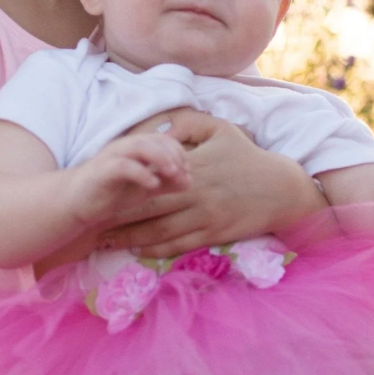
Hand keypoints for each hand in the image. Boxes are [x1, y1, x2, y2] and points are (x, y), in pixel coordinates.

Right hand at [68, 132, 189, 227]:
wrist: (76, 203)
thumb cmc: (111, 192)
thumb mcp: (145, 188)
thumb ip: (166, 183)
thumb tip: (190, 181)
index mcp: (137, 148)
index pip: (164, 141)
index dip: (180, 153)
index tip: (188, 172)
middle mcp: (126, 147)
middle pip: (155, 140)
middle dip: (173, 154)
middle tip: (184, 173)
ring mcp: (113, 156)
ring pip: (140, 146)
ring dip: (160, 158)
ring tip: (173, 173)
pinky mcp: (102, 170)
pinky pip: (124, 166)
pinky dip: (141, 173)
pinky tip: (153, 185)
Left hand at [98, 108, 326, 257]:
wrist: (282, 189)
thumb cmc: (248, 156)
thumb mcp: (220, 128)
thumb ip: (186, 123)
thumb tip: (157, 130)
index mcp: (192, 166)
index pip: (149, 177)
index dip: (122, 186)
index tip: (99, 189)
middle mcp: (195, 193)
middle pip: (146, 208)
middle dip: (116, 217)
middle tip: (91, 221)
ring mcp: (204, 217)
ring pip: (158, 232)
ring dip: (129, 238)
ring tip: (105, 241)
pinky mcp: (213, 235)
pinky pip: (178, 246)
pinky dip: (155, 250)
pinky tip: (136, 251)